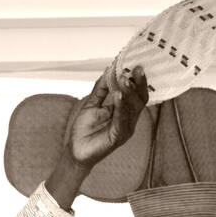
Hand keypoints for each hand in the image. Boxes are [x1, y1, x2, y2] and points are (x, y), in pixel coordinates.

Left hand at [44, 66, 149, 209]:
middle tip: (136, 69)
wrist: (75, 151)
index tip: (136, 65)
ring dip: (129, 92)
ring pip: (133, 108)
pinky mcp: (118, 137)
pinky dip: (121, 107)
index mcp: (124, 111)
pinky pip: (122, 120)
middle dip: (139, 84)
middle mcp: (128, 119)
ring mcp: (125, 129)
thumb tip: (108, 70)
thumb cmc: (85, 130)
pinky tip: (118, 95)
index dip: (138, 80)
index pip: (136, 94)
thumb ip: (101, 89)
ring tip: (124, 79)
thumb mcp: (92, 104)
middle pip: (140, 100)